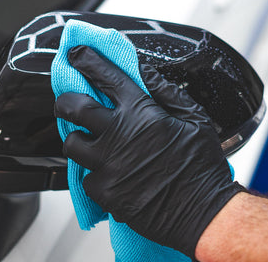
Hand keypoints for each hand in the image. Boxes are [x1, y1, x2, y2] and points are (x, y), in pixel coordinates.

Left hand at [54, 45, 245, 256]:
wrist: (203, 213)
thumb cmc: (202, 166)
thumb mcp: (195, 119)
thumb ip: (166, 91)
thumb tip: (145, 71)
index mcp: (140, 112)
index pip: (104, 76)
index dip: (86, 60)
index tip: (76, 53)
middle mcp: (117, 134)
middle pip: (71, 107)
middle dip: (65, 100)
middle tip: (69, 102)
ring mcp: (107, 165)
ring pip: (71, 143)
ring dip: (78, 138)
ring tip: (91, 142)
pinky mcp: (103, 192)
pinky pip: (85, 176)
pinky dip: (94, 172)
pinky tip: (110, 173)